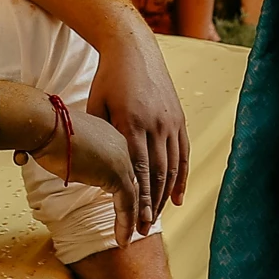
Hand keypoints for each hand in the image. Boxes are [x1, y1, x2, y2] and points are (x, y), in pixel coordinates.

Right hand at [55, 107, 142, 243]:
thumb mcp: (69, 146)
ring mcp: (122, 159)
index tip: (126, 206)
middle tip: (136, 226)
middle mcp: (122, 145)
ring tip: (129, 237)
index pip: (126, 166)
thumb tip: (75, 168)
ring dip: (133, 219)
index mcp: (113, 135)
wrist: (46, 126)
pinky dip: (126, 223)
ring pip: (135, 194)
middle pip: (135, 180)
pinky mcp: (117, 173)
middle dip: (137, 206)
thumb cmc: (48, 133)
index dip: (128, 188)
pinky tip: (122, 238)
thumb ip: (80, 156)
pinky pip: (127, 203)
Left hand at [88, 33, 189, 233]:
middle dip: (152, 205)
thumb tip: (95, 169)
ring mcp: (171, 121)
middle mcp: (156, 124)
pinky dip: (182, 178)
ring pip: (172, 166)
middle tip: (145, 230)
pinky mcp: (179, 118)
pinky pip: (184, 153)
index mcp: (132, 122)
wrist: (134, 49)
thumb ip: (101, 136)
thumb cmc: (108, 78)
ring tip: (157, 219)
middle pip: (157, 173)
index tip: (136, 222)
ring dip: (166, 196)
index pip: (139, 169)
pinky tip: (178, 199)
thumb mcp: (96, 105)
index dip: (139, 198)